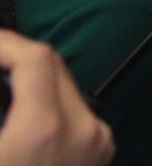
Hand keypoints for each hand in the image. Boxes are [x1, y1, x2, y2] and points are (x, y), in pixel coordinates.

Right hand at [0, 29, 114, 165]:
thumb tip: (4, 75)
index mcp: (46, 128)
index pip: (35, 57)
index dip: (6, 42)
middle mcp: (84, 129)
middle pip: (53, 66)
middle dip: (18, 60)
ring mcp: (98, 140)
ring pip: (66, 86)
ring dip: (35, 82)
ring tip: (7, 91)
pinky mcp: (102, 149)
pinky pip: (78, 110)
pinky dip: (51, 105)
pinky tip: (26, 118)